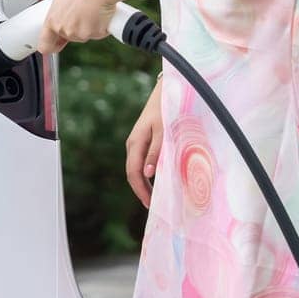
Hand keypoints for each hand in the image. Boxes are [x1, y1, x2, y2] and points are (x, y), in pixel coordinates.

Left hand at [34, 0, 117, 54]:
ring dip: (88, 26)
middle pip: (69, 36)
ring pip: (84, 35)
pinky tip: (101, 13)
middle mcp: (65, 29)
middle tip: (81, 12)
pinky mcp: (95, 34)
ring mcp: (80, 33)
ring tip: (92, 9)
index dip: (49, 46)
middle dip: (75, 27)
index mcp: (52, 20)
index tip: (54, 44)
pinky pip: (98, 33)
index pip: (45, 45)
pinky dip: (101, 26)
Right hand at [125, 94, 162, 208]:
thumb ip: (155, 152)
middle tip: (152, 206)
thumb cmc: (166, 110)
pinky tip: (155, 180)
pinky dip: (146, 174)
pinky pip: (141, 161)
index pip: (133, 173)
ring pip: (136, 168)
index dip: (140, 191)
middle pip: (132, 173)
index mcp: (135, 143)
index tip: (149, 204)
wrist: (165, 91)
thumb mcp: (163, 131)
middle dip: (141, 191)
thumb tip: (147, 174)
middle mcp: (132, 144)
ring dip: (143, 184)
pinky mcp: (142, 140)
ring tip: (153, 198)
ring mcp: (136, 142)